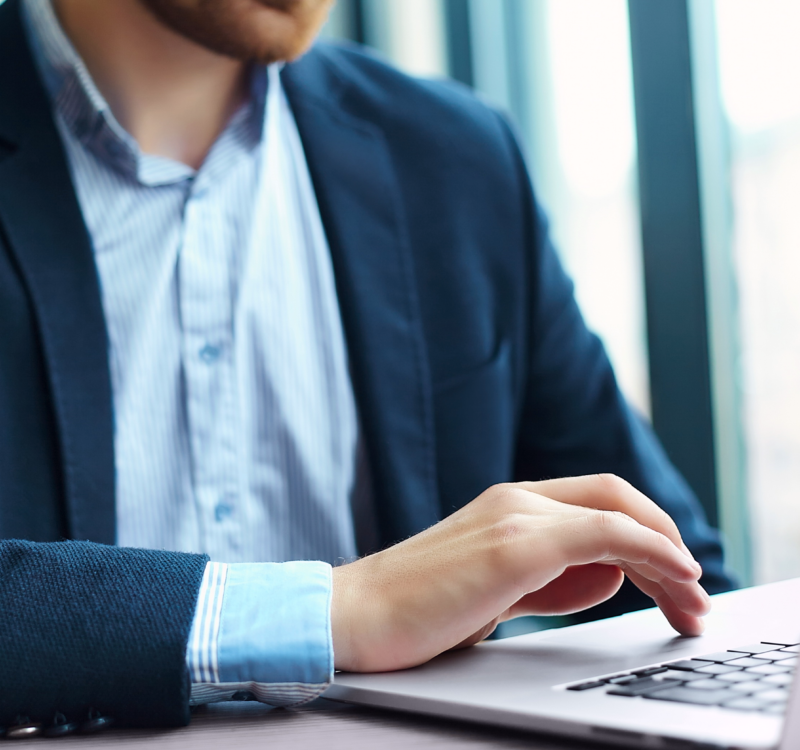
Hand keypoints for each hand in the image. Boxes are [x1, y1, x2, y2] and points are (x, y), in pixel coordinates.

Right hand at [331, 474, 709, 672]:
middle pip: (616, 497)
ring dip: (667, 555)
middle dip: (666, 541)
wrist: (354, 616)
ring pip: (616, 513)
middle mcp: (515, 500)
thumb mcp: (499, 590)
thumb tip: (610, 571)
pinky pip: (601, 533)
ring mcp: (513, 517)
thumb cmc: (417, 610)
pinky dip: (648, 549)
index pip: (599, 501)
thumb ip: (552, 578)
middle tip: (695, 596)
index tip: (674, 579)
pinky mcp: (511, 545)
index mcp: (510, 506)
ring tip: (692, 601)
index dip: (647, 533)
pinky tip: (676, 574)